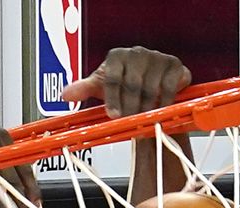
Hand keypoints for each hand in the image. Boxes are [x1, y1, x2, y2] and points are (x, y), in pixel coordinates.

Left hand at [62, 47, 191, 118]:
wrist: (150, 83)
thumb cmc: (123, 84)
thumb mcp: (101, 87)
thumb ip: (83, 89)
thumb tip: (64, 95)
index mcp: (116, 56)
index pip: (112, 78)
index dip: (112, 99)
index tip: (113, 116)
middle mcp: (137, 53)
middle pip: (132, 84)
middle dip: (129, 107)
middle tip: (129, 123)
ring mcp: (157, 57)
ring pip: (150, 87)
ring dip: (146, 108)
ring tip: (142, 120)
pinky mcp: (174, 65)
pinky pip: (168, 87)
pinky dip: (163, 102)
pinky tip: (158, 111)